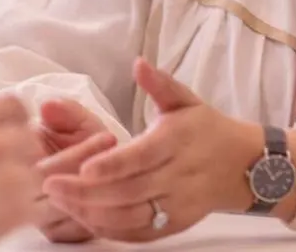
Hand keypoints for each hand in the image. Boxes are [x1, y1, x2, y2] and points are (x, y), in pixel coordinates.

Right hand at [0, 96, 47, 242]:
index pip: (13, 104)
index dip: (18, 119)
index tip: (16, 129)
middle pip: (32, 138)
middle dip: (26, 153)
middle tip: (13, 169)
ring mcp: (11, 174)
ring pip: (37, 172)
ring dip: (27, 184)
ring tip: (8, 197)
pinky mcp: (19, 208)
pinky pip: (38, 206)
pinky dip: (30, 212)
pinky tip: (14, 216)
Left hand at [42, 59, 260, 242]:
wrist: (245, 166)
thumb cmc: (206, 129)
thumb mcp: (186, 100)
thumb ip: (160, 83)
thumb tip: (139, 63)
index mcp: (176, 142)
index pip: (141, 157)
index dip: (111, 165)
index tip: (82, 168)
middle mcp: (178, 176)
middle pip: (129, 191)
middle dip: (87, 193)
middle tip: (50, 186)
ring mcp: (178, 205)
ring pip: (132, 216)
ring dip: (93, 213)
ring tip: (59, 201)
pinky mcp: (176, 223)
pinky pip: (140, 232)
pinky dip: (110, 230)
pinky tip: (83, 218)